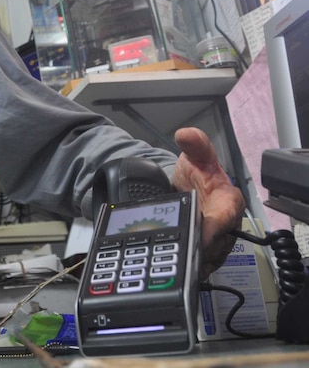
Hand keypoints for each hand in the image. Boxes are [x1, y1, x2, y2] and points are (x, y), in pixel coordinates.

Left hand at [170, 127, 245, 278]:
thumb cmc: (199, 173)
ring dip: (190, 260)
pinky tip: (173, 265)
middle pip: (212, 246)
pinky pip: (197, 263)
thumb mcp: (196, 157)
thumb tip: (186, 134)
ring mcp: (216, 242)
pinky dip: (186, 264)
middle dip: (196, 249)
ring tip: (171, 259)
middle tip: (175, 251)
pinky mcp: (205, 252)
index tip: (198, 235)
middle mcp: (226, 226)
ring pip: (205, 258)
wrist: (192, 187)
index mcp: (229, 203)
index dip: (211, 229)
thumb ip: (194, 145)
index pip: (224, 220)